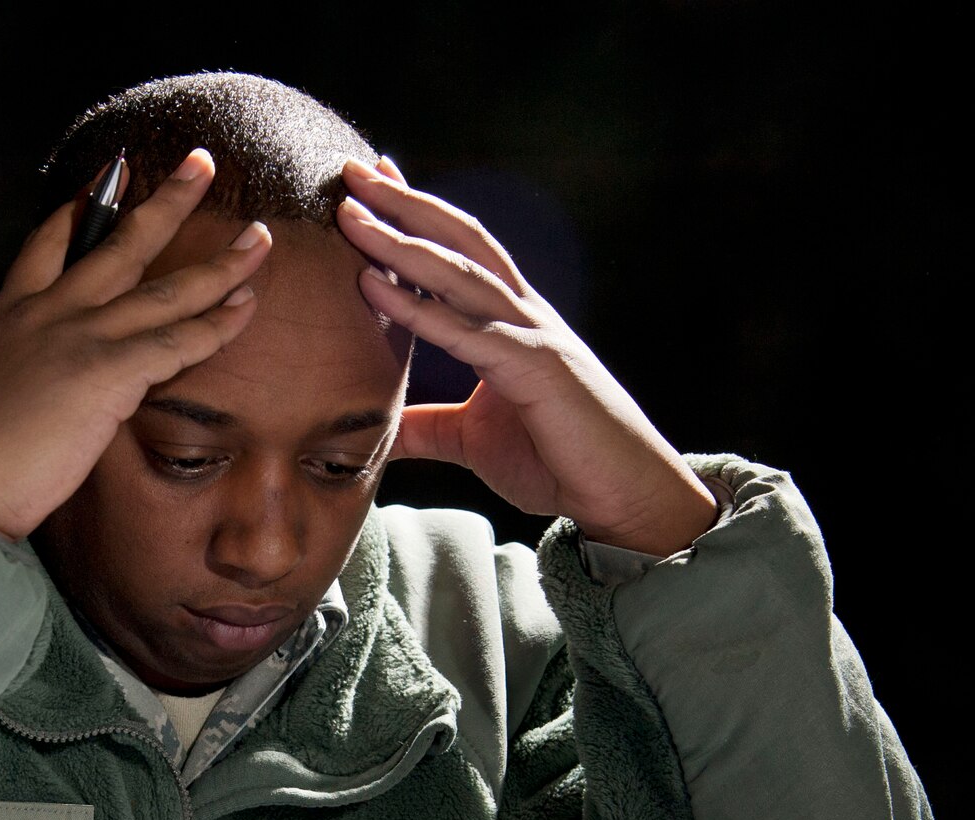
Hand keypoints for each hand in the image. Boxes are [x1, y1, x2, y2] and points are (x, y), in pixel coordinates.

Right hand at [0, 149, 272, 541]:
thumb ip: (25, 367)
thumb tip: (50, 379)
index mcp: (10, 314)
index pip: (51, 242)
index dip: (86, 205)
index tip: (116, 174)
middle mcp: (46, 312)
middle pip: (119, 243)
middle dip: (168, 200)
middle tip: (203, 164)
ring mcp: (78, 337)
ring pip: (164, 289)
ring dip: (220, 261)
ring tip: (260, 236)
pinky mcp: (105, 373)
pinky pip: (177, 341)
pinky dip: (218, 324)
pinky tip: (247, 307)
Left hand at [337, 158, 715, 555]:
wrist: (623, 493)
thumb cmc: (558, 461)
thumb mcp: (470, 441)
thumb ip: (425, 427)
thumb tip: (379, 431)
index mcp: (510, 322)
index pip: (458, 251)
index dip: (417, 214)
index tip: (374, 182)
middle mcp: (521, 315)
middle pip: (457, 240)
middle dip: (404, 203)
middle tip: (352, 170)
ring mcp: (531, 335)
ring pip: (458, 272)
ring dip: (400, 240)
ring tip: (351, 214)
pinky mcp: (534, 367)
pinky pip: (465, 330)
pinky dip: (416, 307)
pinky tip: (372, 286)